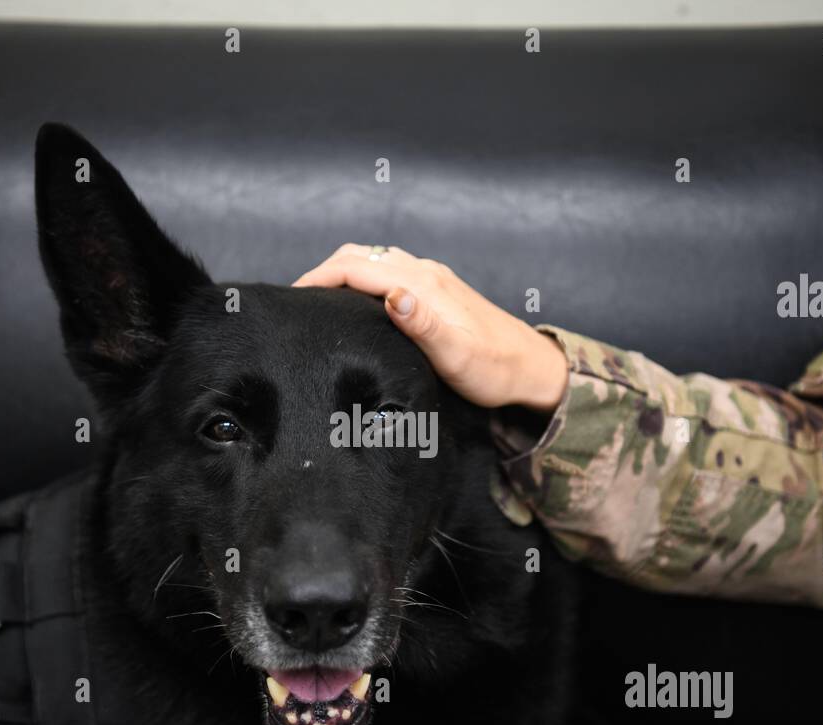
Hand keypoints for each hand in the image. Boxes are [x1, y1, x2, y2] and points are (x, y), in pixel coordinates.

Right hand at [292, 244, 567, 412]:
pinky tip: (355, 300)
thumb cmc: (494, 370)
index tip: (292, 298)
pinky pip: (388, 269)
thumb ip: (424, 326)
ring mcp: (432, 278)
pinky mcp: (437, 289)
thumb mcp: (458, 357)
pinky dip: (361, 275)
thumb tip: (393, 296)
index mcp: (423, 286)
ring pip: (374, 259)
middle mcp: (425, 273)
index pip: (357, 268)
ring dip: (342, 270)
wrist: (531, 368)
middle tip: (296, 299)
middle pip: (361, 256)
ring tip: (317, 298)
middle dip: (323, 270)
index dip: (319, 278)